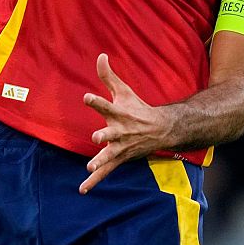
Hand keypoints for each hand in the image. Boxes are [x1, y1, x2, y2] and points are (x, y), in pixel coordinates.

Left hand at [79, 53, 169, 193]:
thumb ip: (108, 75)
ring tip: (90, 166)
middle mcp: (120, 131)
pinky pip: (106, 171)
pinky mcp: (119, 158)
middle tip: (96, 137)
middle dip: (104, 135)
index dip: (95, 101)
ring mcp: (120, 146)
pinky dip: (94, 181)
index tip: (86, 97)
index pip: (105, 105)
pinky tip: (82, 189)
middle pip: (110, 133)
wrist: (161, 129)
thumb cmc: (137, 108)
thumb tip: (100, 55)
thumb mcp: (123, 90)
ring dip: (101, 161)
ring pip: (109, 155)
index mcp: (119, 113)